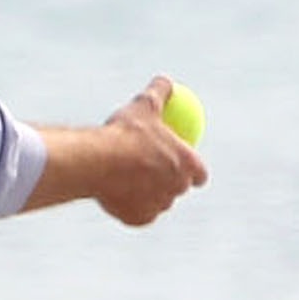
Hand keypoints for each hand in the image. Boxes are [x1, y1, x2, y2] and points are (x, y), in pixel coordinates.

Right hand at [95, 75, 209, 226]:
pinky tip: (118, 194)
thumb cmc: (125, 134)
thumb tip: (166, 80)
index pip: (200, 174)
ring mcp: (158, 206)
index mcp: (186, 164)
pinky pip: (136, 213)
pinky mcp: (139, 219)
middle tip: (156, 173)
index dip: (194, 170)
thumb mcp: (144, 106)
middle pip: (178, 189)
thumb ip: (159, 92)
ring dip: (148, 195)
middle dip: (169, 183)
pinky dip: (129, 205)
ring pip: (156, 203)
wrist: (98, 162)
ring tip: (130, 182)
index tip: (184, 164)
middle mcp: (177, 189)